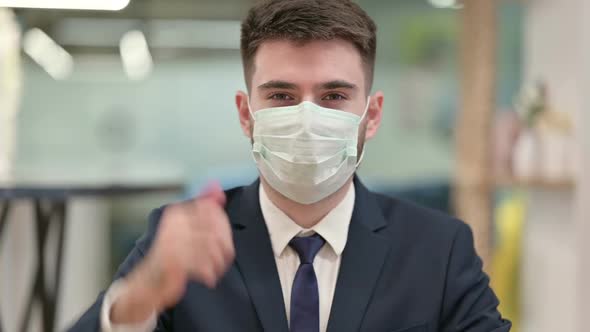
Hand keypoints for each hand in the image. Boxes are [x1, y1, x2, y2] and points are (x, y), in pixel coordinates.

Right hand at [110, 182, 234, 323]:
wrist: (149, 281)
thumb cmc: (170, 253)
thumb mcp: (184, 226)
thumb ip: (202, 206)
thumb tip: (217, 187)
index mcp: (176, 213)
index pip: (210, 209)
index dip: (223, 224)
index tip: (225, 238)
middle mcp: (174, 224)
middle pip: (214, 229)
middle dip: (224, 245)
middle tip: (226, 256)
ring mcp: (173, 243)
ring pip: (211, 248)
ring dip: (218, 262)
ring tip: (217, 268)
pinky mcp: (174, 263)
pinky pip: (202, 265)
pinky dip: (209, 273)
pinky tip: (209, 277)